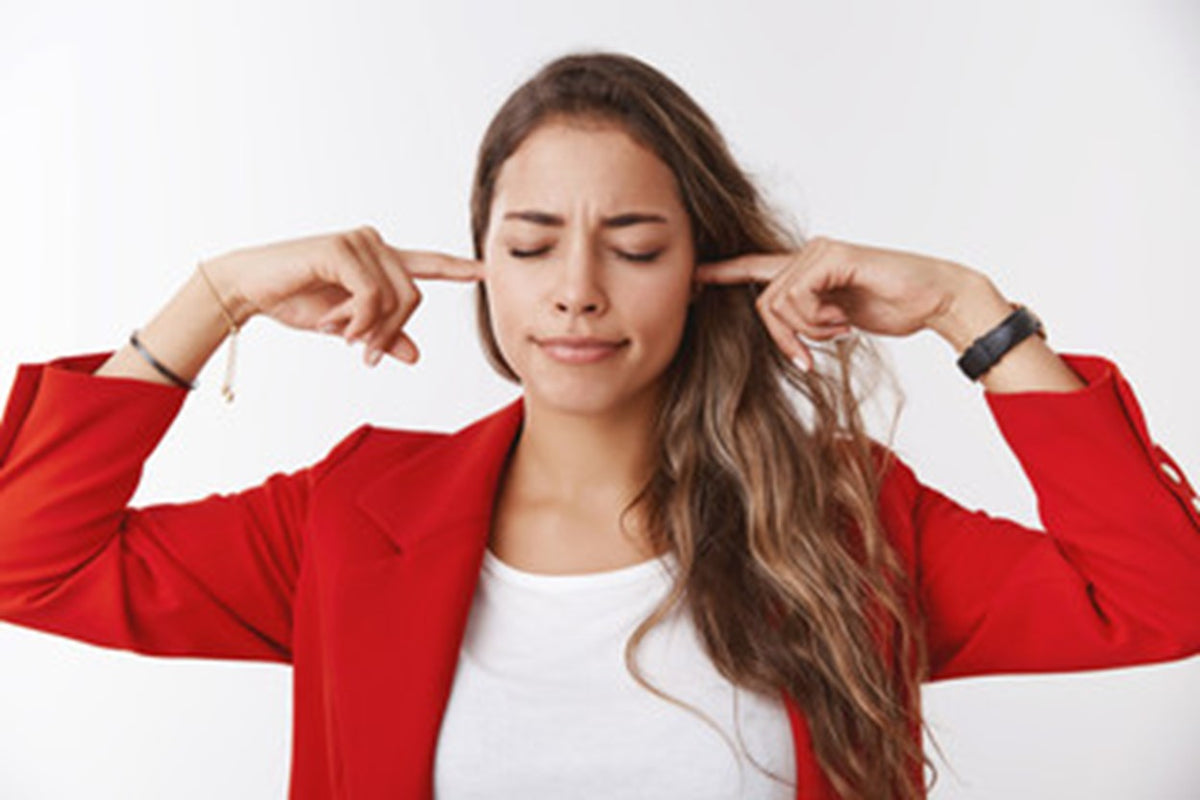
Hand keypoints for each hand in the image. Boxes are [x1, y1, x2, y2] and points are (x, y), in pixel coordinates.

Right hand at [205, 226, 483, 366]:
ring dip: (369, 329)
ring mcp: (359, 242)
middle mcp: (375, 244)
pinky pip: (371, 295)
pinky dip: (358, 319)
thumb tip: (416, 355)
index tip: (486, 271)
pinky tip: (337, 325)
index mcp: (380, 259)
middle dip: (391, 332)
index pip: (427, 263)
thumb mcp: (348, 326)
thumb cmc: (296, 301)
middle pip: (414, 297)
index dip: (458, 268)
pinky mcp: (341, 248)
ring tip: (341, 333)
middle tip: (363, 352)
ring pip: (395, 299)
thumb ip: (383, 335)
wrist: (249, 290)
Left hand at [693, 235, 972, 369]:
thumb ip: (810, 319)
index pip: (755, 268)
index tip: (694, 277)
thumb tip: (789, 334)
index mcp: (808, 269)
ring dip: (807, 330)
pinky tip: (844, 321)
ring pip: (778, 302)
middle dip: (784, 338)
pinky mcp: (833, 256)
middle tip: (810, 354)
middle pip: (764, 303)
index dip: (723, 272)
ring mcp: (820, 252)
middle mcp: (808, 255)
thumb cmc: (895, 307)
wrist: (937, 298)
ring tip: (838, 330)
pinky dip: (817, 320)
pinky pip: (798, 296)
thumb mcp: (839, 319)